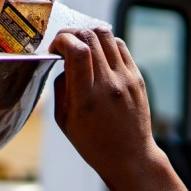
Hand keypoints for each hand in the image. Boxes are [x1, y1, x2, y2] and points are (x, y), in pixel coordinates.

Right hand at [48, 27, 161, 184]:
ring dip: (87, 34)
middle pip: (90, 35)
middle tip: (63, 45)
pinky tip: (96, 55)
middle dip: (70, 33)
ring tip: (79, 47)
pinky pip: (119, 45)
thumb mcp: (64, 120)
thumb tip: (63, 61)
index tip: (54, 49)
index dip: (61, 40)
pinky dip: (103, 43)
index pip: (76, 50)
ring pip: (106, 34)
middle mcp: (109, 84)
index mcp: (86, 98)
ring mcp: (126, 79)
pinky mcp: (137, 77)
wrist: (130, 157)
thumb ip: (61, 87)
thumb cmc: (93, 143)